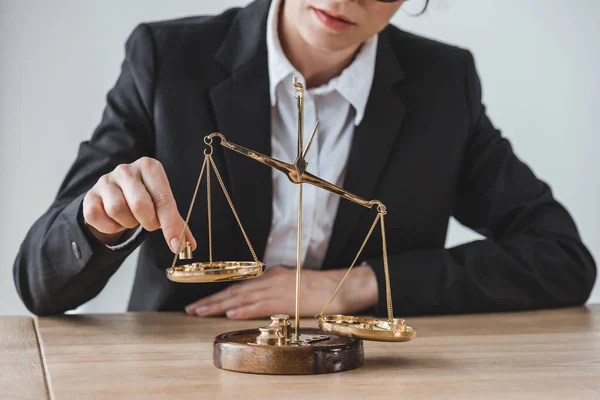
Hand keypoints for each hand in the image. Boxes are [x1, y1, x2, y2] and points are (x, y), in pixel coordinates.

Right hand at [83, 157, 195, 250]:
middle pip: (140, 205)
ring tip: (131, 217)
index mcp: (150, 166)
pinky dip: (110, 227)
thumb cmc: (145, 198)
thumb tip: (189, 246)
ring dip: (128, 223)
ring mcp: (105, 180)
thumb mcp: (163, 205)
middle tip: (150, 223)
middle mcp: (127, 169)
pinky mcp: (89, 196)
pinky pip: (99, 218)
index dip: (170, 224)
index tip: (176, 245)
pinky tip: (116, 220)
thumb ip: (177, 224)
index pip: (163, 198)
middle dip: (148, 222)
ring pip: (118, 211)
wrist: (114, 194)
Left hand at [185, 265, 378, 318]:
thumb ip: (275, 292)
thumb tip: (259, 302)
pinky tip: (229, 314)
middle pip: (235, 291)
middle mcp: (270, 280)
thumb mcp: (293, 285)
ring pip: (241, 298)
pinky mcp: (285, 300)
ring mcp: (276, 289)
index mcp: (272, 276)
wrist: (340, 286)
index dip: (219, 295)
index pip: (240, 287)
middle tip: (192, 308)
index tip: (202, 302)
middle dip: (211, 301)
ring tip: (200, 312)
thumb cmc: (320, 289)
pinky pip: (259, 306)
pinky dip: (242, 310)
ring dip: (218, 306)